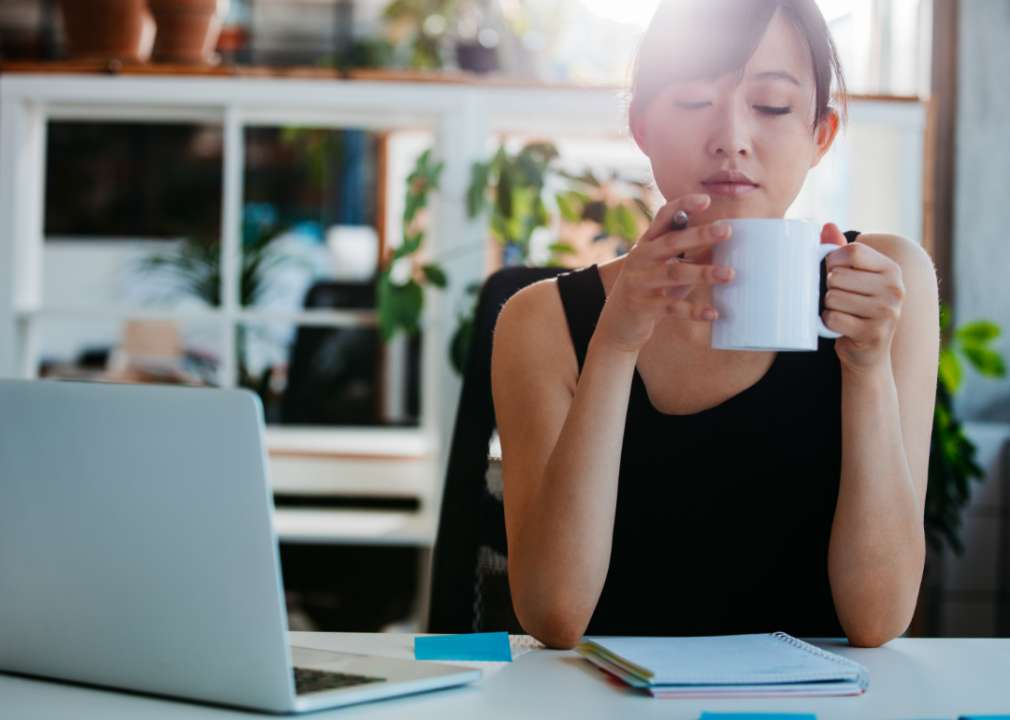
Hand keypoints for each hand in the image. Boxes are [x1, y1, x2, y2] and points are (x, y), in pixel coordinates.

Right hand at [593, 193, 735, 353]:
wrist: (617, 324)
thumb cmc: (649, 290)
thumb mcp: (663, 268)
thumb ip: (687, 256)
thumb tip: (723, 243)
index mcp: (646, 244)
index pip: (663, 218)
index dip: (683, 206)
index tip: (706, 200)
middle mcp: (640, 259)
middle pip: (671, 242)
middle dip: (699, 235)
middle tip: (726, 229)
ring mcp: (640, 283)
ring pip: (674, 274)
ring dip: (703, 273)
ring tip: (730, 274)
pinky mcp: (644, 307)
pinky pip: (673, 308)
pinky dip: (694, 311)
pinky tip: (713, 313)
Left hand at [821, 223, 904, 373]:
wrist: (868, 354)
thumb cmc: (857, 311)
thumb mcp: (855, 279)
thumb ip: (842, 252)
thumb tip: (827, 225)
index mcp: (892, 269)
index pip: (852, 251)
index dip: (832, 261)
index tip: (832, 272)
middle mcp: (895, 288)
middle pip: (838, 275)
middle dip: (829, 288)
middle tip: (841, 301)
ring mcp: (887, 312)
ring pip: (832, 297)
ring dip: (828, 307)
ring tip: (842, 314)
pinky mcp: (874, 333)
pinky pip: (833, 318)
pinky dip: (828, 323)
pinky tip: (840, 327)